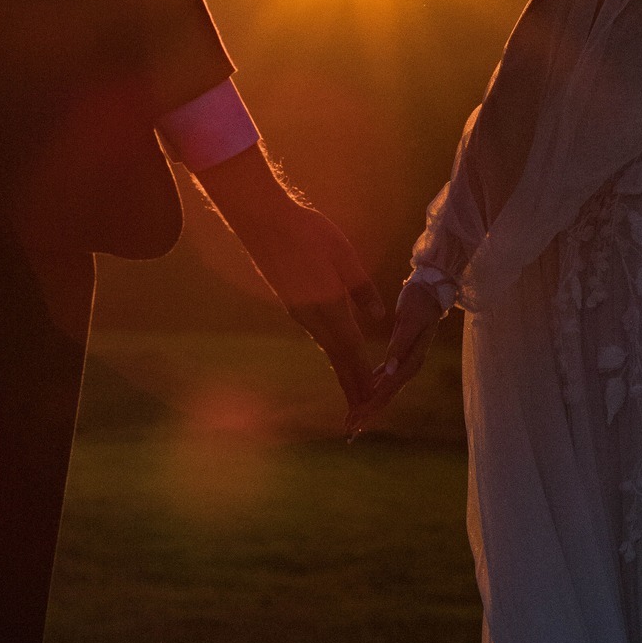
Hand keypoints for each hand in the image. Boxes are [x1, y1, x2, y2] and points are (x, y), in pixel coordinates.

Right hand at [195, 145, 384, 408]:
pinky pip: (318, 335)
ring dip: (343, 373)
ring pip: (327, 348)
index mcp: (329, 308)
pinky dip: (332, 352)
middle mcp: (312, 318)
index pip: (352, 352)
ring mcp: (300, 313)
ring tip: (355, 395)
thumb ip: (362, 289)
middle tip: (360, 420)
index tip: (374, 404)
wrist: (264, 221)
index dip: (364, 379)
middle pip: (338, 360)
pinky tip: (339, 355)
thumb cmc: (308, 232)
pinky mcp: (293, 304)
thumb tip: (377, 319)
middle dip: (352, 389)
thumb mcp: (345, 257)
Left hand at [344, 276, 445, 437]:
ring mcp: (404, 362)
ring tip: (353, 420)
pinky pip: (384, 378)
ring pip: (384, 390)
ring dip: (368, 405)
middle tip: (349, 431)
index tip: (356, 421)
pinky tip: (361, 392)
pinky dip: (371, 388)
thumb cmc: (420, 302)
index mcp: (410, 362)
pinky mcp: (399, 355)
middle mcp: (408, 367)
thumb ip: (399, 346)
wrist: (431, 289)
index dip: (370, 407)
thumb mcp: (409, 322)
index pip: (387, 391)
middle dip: (367, 413)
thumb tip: (390, 372)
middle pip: (385, 396)